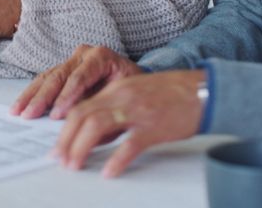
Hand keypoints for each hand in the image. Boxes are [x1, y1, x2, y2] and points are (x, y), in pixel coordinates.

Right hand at [11, 45, 141, 119]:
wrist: (132, 77)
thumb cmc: (131, 86)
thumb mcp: (125, 96)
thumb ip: (105, 110)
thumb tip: (86, 129)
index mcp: (101, 56)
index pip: (81, 77)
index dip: (67, 96)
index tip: (57, 114)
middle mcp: (83, 54)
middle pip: (59, 75)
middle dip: (44, 98)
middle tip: (32, 114)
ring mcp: (71, 60)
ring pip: (47, 77)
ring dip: (32, 96)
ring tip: (19, 111)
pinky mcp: (62, 70)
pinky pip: (44, 81)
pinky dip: (31, 95)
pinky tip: (20, 106)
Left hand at [55, 70, 203, 177]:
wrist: (204, 90)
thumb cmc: (172, 94)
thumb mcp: (136, 94)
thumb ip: (113, 110)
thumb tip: (92, 137)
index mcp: (116, 88)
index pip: (80, 107)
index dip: (64, 130)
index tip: (58, 148)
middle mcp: (122, 97)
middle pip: (82, 116)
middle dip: (66, 140)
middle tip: (60, 160)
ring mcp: (138, 111)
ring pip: (97, 126)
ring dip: (81, 148)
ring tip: (74, 165)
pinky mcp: (155, 126)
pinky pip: (130, 144)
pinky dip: (116, 160)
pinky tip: (109, 172)